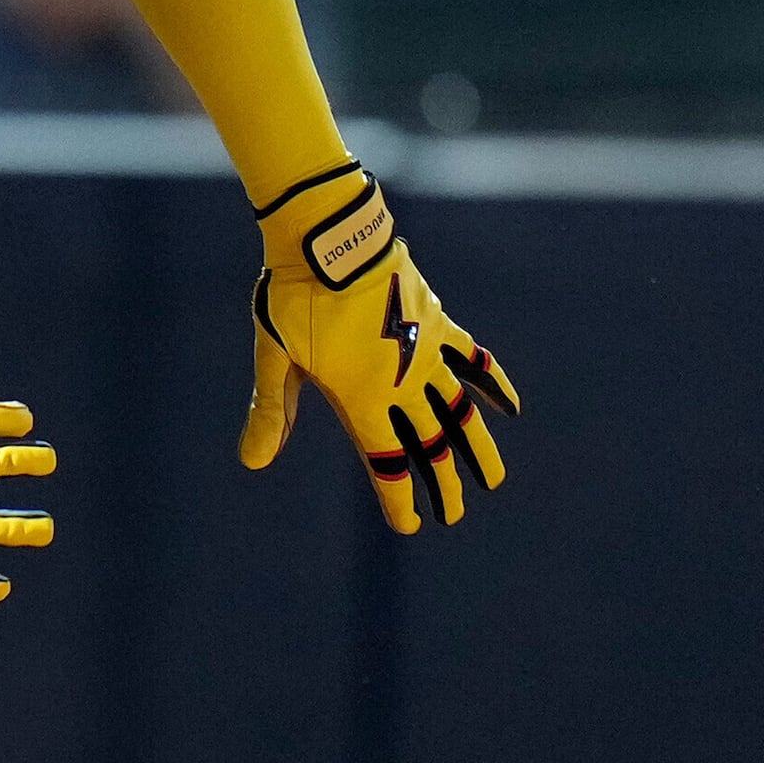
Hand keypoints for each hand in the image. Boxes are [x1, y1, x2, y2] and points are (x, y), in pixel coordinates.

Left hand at [237, 162, 520, 533]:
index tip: (413, 524)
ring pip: (460, 411)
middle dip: (444, 484)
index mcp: (363, 399)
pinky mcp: (438, 322)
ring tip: (494, 478)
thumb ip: (271, 411)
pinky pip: (473, 359)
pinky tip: (511, 407)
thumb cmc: (294, 298)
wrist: (330, 238)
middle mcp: (403, 383)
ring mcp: (426, 353)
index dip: (400, 499)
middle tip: (454, 513)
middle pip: (430, 446)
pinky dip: (493, 384)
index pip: (388, 464)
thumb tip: (252, 462)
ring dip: (476, 447)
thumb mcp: (276, 357)